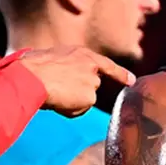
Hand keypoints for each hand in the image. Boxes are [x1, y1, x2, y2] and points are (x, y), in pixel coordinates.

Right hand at [18, 46, 134, 117]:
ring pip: (85, 99)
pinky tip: (59, 101)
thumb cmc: (33, 67)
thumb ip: (67, 67)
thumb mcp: (54, 59)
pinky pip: (79, 110)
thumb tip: (63, 78)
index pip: (106, 65)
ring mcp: (92, 81)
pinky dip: (70, 110)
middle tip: (58, 89)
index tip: (132, 81)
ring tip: (55, 93)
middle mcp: (91, 66)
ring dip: (72, 101)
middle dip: (78, 91)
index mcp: (82, 54)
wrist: (33, 75)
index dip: (120, 74)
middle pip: (92, 86)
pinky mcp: (89, 96)